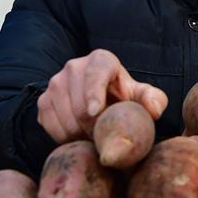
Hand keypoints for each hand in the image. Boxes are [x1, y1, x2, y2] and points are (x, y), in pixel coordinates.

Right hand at [37, 49, 166, 143]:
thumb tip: (154, 110)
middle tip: (104, 137)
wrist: (102, 103)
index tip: (95, 112)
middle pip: (78, 103)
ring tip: (93, 136)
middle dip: (92, 125)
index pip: (95, 74)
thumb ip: (153, 100)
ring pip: (63, 115)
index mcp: (101, 60)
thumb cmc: (125, 98)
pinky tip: (76, 137)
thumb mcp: (143, 97)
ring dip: (78, 133)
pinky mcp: (43, 100)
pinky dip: (62, 136)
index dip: (93, 93)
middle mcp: (74, 67)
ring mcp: (55, 83)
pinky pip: (48, 123)